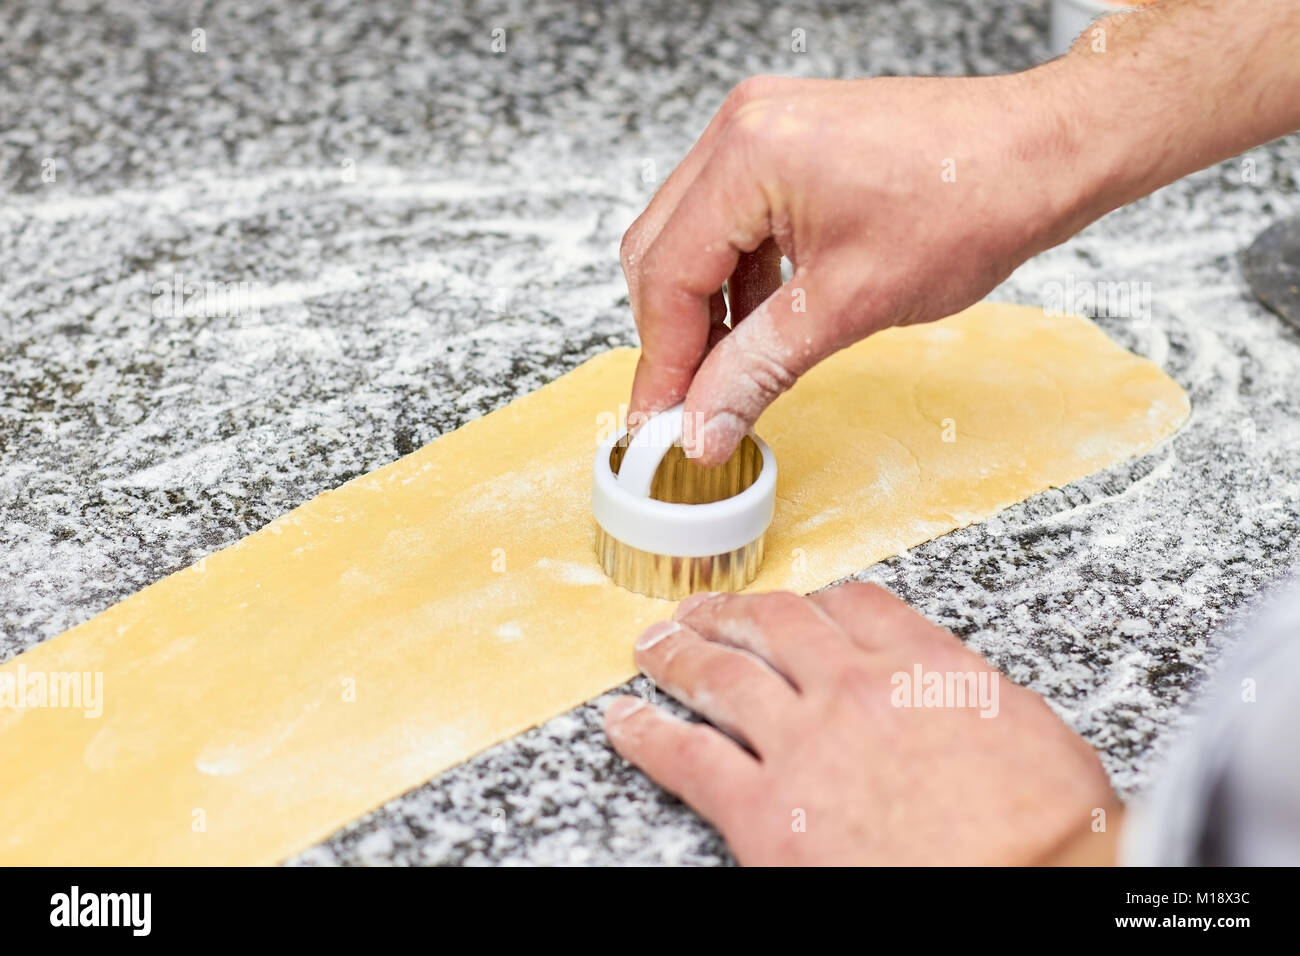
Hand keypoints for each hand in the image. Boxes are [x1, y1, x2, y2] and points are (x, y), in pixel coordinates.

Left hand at [604, 582, 1120, 864]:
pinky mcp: (766, 810)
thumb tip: (948, 696)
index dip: (814, 603)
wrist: (1031, 885)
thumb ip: (968, 695)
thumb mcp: (1028, 732)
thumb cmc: (1048, 831)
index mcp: (922, 663)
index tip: (797, 607)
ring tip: (653, 645)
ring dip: (679, 653)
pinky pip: (688, 757)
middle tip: (699, 609)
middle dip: (729, 612)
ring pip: (721, 675)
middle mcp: (854, 688)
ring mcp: (804, 743)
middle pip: (773, 626)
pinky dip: (647, 733)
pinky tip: (625, 721)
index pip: (851, 606)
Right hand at [619, 72, 1089, 463]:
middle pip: (660, 251)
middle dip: (673, 336)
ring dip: (703, 309)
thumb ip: (759, 368)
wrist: (1043, 152)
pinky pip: (730, 219)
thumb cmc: (973, 201)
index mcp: (749, 156)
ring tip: (729, 371)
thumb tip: (705, 422)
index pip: (667, 275)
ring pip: (690, 237)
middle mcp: (743, 129)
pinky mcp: (788, 143)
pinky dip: (735, 278)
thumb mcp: (852, 304)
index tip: (661, 420)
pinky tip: (760, 323)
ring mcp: (763, 129)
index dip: (661, 360)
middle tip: (688, 406)